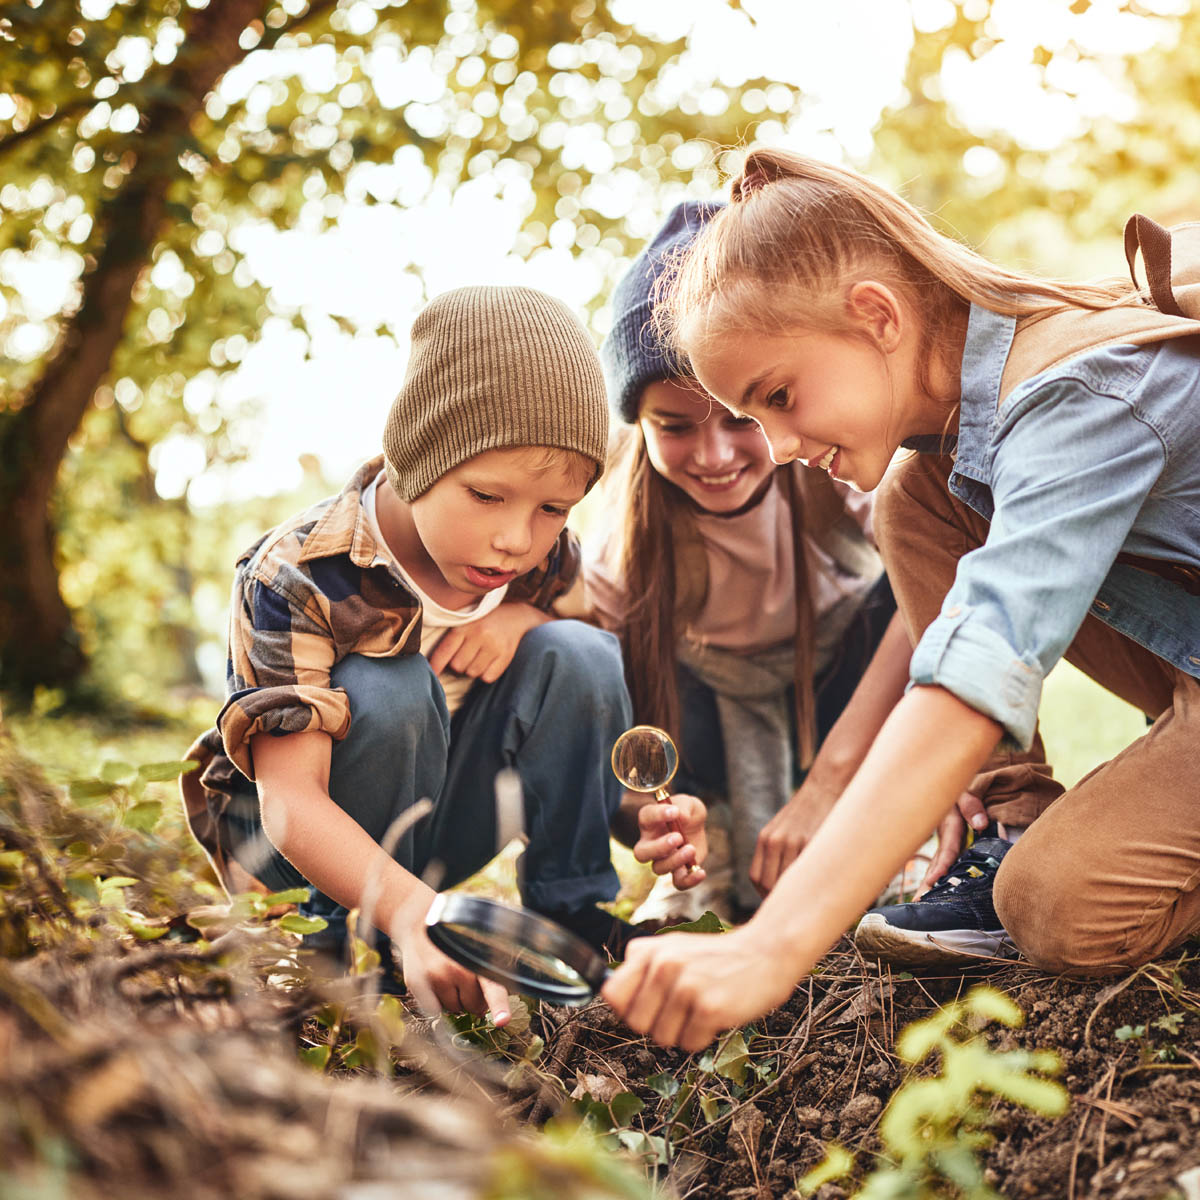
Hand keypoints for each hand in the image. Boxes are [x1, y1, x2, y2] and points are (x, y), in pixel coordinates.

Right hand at [393, 918, 511, 1026]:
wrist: (419, 922)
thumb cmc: (456, 940)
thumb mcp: (479, 946)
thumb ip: (492, 972)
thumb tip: (492, 1006)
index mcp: (479, 960)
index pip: (492, 987)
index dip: (499, 1006)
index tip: (503, 1021)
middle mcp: (457, 968)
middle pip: (475, 1006)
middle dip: (474, 999)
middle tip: (466, 979)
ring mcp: (436, 976)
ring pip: (454, 1009)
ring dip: (455, 999)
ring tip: (448, 975)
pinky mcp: (418, 984)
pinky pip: (435, 1009)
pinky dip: (437, 1001)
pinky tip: (434, 980)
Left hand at [427, 603, 548, 682]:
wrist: (515, 617)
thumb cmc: (483, 623)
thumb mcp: (466, 623)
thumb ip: (451, 640)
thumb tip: (433, 667)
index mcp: (465, 626)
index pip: (445, 651)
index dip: (436, 665)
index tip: (431, 675)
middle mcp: (480, 635)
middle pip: (457, 666)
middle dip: (459, 664)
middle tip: (467, 655)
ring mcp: (494, 646)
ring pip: (472, 672)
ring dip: (472, 669)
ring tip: (479, 657)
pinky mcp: (506, 656)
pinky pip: (487, 677)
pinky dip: (486, 674)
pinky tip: (489, 662)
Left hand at [601, 924, 795, 1050]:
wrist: (766, 952)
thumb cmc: (716, 957)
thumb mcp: (673, 948)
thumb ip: (642, 967)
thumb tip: (610, 997)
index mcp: (650, 950)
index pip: (611, 994)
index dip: (627, 1008)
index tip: (647, 1007)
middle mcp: (664, 965)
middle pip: (635, 1023)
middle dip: (656, 1025)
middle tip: (679, 1011)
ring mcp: (686, 986)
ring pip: (661, 1038)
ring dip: (681, 1032)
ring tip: (700, 1009)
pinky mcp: (709, 1007)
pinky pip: (689, 1044)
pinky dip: (703, 1038)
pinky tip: (716, 1014)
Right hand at [633, 794, 707, 888]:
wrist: (695, 827)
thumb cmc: (687, 812)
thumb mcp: (689, 804)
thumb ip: (684, 806)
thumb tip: (681, 816)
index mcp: (649, 821)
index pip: (646, 817)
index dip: (657, 814)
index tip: (674, 811)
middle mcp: (650, 843)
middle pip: (642, 852)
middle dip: (659, 846)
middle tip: (678, 837)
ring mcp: (662, 859)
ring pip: (658, 868)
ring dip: (675, 861)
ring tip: (691, 849)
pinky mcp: (678, 872)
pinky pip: (678, 883)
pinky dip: (689, 881)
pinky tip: (701, 872)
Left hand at [750, 776, 840, 897]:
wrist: (825, 787)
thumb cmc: (807, 812)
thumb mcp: (783, 828)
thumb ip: (778, 851)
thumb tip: (779, 883)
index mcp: (766, 839)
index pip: (757, 878)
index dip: (766, 895)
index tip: (778, 901)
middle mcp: (775, 841)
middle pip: (769, 885)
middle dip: (781, 899)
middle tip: (796, 906)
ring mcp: (793, 841)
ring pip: (788, 881)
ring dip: (797, 894)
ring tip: (809, 899)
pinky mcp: (812, 841)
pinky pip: (807, 871)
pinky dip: (812, 883)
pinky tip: (820, 885)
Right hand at [916, 790, 988, 895]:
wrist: (945, 784)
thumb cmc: (958, 789)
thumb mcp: (964, 792)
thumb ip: (972, 807)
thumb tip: (981, 824)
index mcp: (948, 826)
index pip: (946, 850)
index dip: (941, 866)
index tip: (933, 881)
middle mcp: (943, 837)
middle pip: (936, 863)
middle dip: (927, 883)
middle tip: (919, 902)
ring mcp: (943, 841)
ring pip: (936, 864)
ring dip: (928, 883)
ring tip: (919, 902)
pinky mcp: (946, 843)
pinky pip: (940, 861)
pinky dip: (934, 876)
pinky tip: (930, 890)